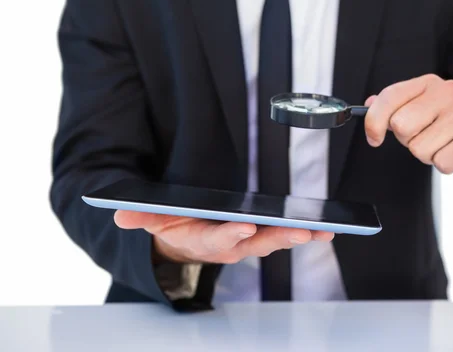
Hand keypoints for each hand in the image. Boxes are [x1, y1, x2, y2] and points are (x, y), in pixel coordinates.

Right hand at [114, 211, 334, 263]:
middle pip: (256, 244)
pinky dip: (303, 233)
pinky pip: (283, 234)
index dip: (229, 235)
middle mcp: (229, 247)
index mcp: (203, 241)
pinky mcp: (261, 236)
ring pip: (275, 241)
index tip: (244, 227)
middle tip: (301, 231)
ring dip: (299, 236)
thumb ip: (140, 216)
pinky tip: (325, 228)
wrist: (186, 242)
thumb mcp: (154, 221)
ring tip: (323, 230)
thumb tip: (119, 214)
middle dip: (279, 238)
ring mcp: (248, 243)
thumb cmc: (173, 227)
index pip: (216, 240)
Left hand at [364, 74, 452, 183]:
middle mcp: (449, 92)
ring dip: (428, 155)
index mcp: (430, 83)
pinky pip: (441, 162)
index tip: (374, 138)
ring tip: (444, 145)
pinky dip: (445, 165)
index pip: (389, 97)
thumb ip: (395, 106)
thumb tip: (368, 105)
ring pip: (420, 148)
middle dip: (408, 141)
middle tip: (426, 137)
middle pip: (401, 126)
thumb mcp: (424, 109)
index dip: (374, 122)